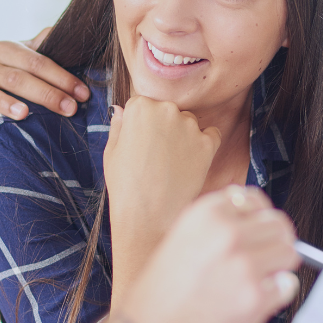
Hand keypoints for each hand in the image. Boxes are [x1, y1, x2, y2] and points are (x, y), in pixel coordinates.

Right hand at [0, 27, 90, 122]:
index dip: (61, 77)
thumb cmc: (25, 79)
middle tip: (70, 109)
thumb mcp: (37, 61)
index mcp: (8, 50)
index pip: (36, 61)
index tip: (83, 94)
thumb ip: (51, 48)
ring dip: (4, 102)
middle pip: (16, 77)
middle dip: (46, 93)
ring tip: (24, 114)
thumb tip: (68, 32)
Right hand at [65, 188, 298, 322]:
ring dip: (279, 267)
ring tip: (256, 281)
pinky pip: (287, 286)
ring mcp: (244, 266)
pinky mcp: (256, 298)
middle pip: (279, 225)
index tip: (258, 231)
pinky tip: (250, 301)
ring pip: (290, 253)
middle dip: (275, 242)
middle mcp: (227, 233)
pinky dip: (276, 295)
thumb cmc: (160, 295)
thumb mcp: (181, 239)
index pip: (255, 200)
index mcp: (206, 214)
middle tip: (265, 259)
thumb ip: (218, 226)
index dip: (259, 219)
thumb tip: (257, 222)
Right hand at [103, 97, 220, 288]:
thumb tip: (122, 110)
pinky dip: (204, 146)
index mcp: (139, 107)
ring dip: (184, 137)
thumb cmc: (125, 186)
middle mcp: (165, 109)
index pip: (144, 105)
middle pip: (168, 111)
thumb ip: (119, 126)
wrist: (147, 217)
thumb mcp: (111, 152)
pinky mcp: (207, 143)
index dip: (142, 127)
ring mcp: (189, 126)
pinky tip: (190, 164)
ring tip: (172, 165)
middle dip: (164, 128)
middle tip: (157, 158)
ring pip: (190, 123)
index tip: (142, 145)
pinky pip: (211, 136)